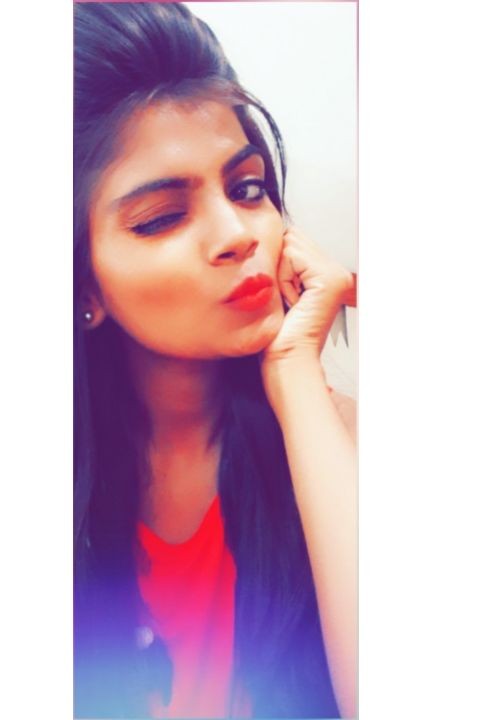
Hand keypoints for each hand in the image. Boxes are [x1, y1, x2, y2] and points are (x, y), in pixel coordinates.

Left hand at [261, 226, 353, 364]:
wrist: (288, 357)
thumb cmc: (281, 333)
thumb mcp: (282, 289)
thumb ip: (285, 262)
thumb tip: (274, 236)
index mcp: (328, 274)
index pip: (295, 241)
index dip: (280, 266)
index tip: (288, 296)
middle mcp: (337, 272)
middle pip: (293, 238)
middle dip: (281, 267)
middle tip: (289, 299)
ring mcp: (336, 274)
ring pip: (291, 245)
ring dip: (282, 274)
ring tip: (291, 300)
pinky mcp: (329, 278)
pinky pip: (291, 257)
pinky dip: (284, 279)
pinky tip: (293, 301)